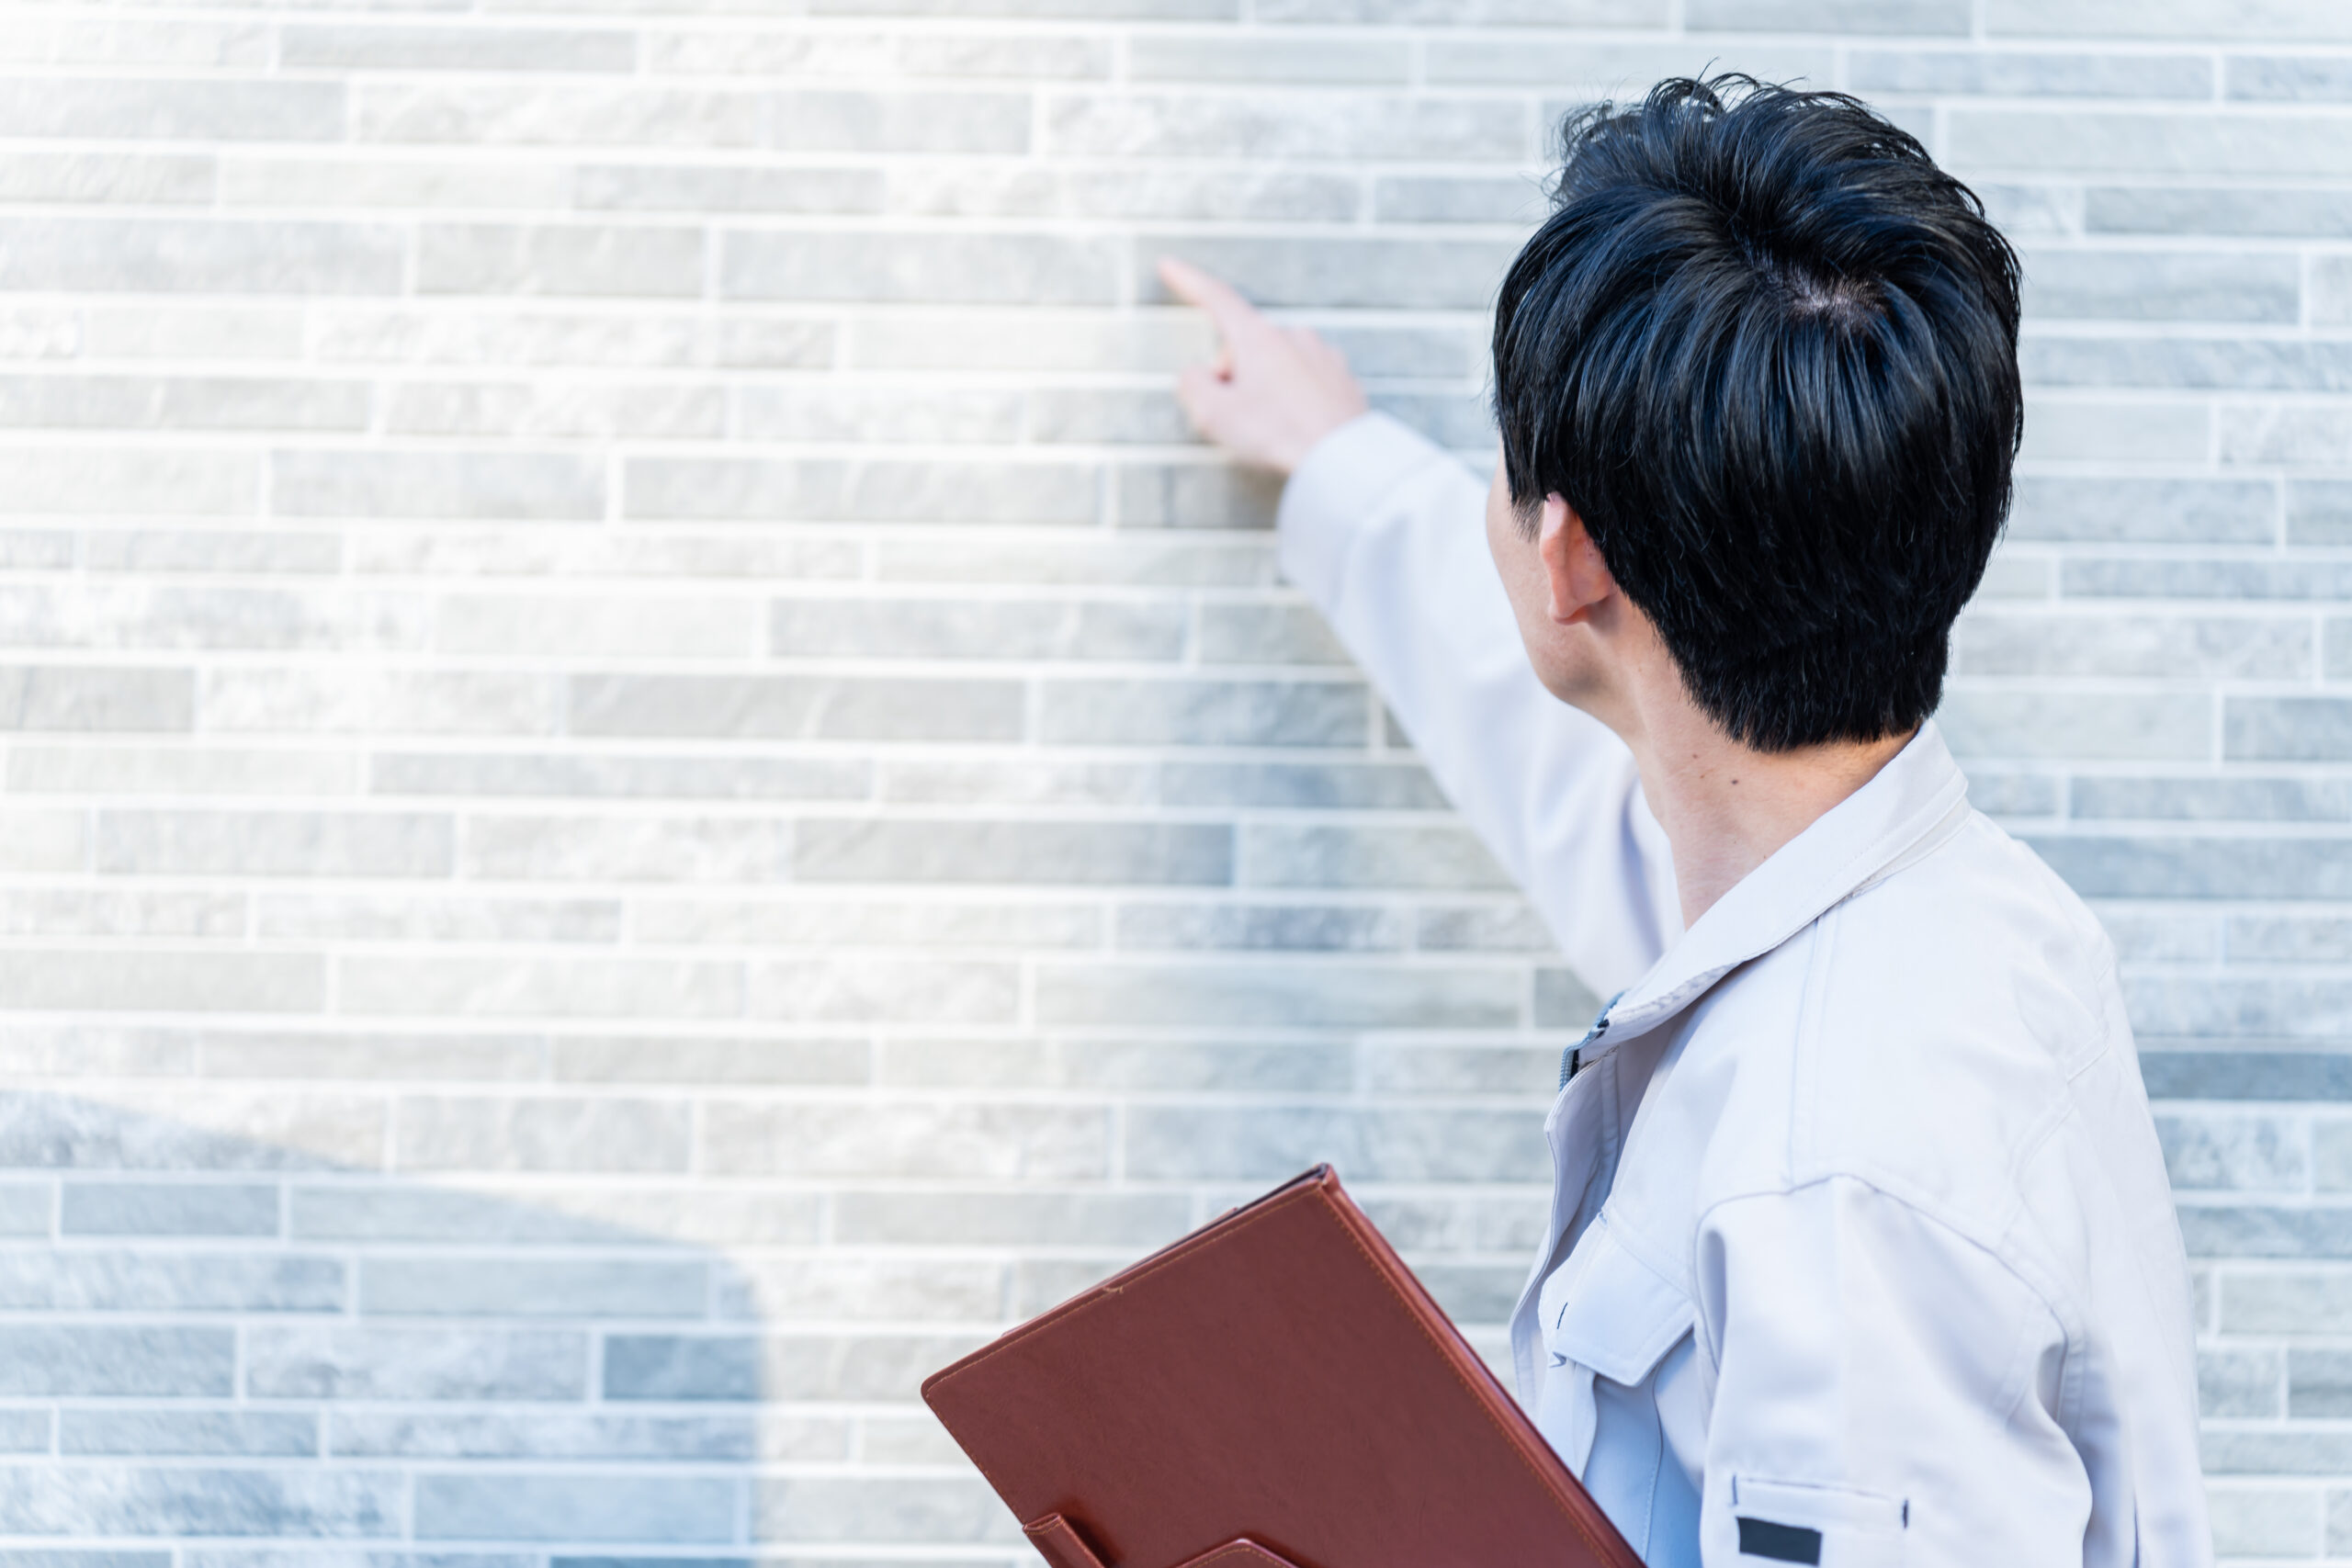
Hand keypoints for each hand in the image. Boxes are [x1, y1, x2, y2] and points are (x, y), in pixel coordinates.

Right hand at [1160, 257, 1369, 474]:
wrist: (1343, 461)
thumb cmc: (1278, 436)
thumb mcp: (1214, 415)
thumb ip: (1193, 385)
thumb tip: (1199, 373)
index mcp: (1258, 338)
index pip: (1216, 299)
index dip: (1188, 282)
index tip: (1169, 266)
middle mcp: (1293, 336)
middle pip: (1245, 345)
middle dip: (1232, 375)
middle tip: (1236, 418)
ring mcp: (1322, 355)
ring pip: (1276, 364)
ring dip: (1264, 388)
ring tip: (1272, 430)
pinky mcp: (1342, 378)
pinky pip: (1304, 381)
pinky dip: (1293, 399)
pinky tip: (1296, 428)